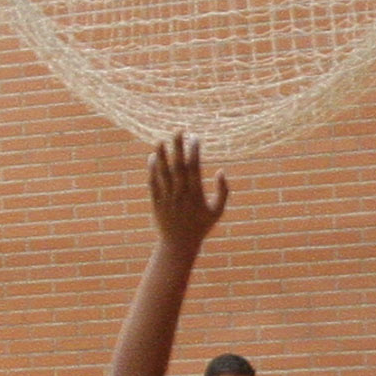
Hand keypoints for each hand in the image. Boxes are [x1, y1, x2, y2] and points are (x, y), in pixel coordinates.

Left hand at [146, 134, 230, 250]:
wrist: (179, 244)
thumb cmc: (201, 226)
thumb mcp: (218, 211)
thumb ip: (223, 192)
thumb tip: (221, 171)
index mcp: (196, 195)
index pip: (194, 168)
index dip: (194, 151)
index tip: (195, 137)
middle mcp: (180, 194)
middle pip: (178, 166)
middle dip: (178, 147)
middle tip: (178, 131)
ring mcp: (167, 198)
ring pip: (163, 173)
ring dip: (161, 155)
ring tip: (160, 140)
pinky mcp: (156, 202)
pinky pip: (153, 183)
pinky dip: (152, 169)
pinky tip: (152, 157)